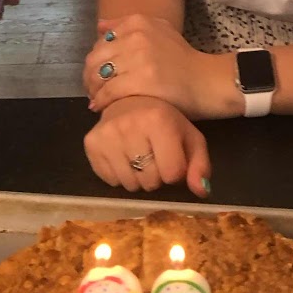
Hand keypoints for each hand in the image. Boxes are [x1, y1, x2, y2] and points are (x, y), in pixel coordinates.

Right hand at [83, 96, 210, 195]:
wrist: (129, 100)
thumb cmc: (164, 121)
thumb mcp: (189, 137)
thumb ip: (200, 164)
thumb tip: (201, 191)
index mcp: (159, 120)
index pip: (172, 174)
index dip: (175, 171)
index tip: (171, 157)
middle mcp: (130, 125)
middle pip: (150, 182)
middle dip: (156, 175)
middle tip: (153, 155)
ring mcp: (107, 134)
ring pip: (129, 185)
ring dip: (137, 178)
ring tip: (138, 155)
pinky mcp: (91, 142)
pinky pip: (110, 181)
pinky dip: (119, 175)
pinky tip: (122, 156)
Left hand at [84, 15, 238, 118]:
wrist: (207, 81)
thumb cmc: (183, 59)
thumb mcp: (160, 30)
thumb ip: (127, 26)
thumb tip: (99, 25)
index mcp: (138, 22)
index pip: (100, 41)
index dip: (96, 60)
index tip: (99, 73)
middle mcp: (136, 36)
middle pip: (95, 58)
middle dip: (89, 76)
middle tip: (94, 90)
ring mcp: (138, 59)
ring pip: (98, 76)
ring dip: (93, 90)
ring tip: (97, 99)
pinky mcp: (140, 82)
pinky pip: (108, 93)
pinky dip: (101, 102)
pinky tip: (102, 108)